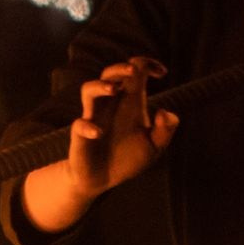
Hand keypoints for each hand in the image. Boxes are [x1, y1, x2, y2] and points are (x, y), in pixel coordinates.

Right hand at [66, 58, 178, 197]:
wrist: (102, 180)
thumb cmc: (128, 158)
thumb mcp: (154, 147)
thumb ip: (164, 131)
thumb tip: (163, 112)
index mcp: (130, 101)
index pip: (136, 71)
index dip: (148, 64)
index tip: (162, 72)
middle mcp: (110, 104)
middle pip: (110, 74)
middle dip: (120, 68)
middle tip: (132, 71)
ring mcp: (94, 117)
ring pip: (89, 89)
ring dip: (100, 86)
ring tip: (113, 89)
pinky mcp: (81, 135)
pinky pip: (79, 125)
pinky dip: (87, 127)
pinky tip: (98, 133)